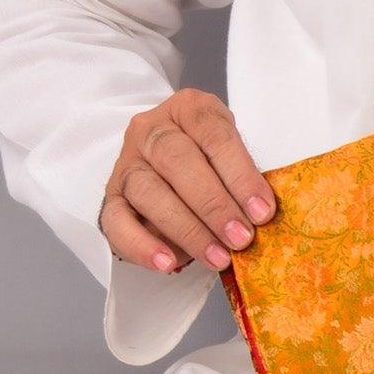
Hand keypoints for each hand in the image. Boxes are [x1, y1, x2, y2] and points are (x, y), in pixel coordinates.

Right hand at [98, 88, 275, 273]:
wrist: (167, 169)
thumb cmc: (211, 163)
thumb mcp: (231, 156)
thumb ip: (242, 178)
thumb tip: (261, 218)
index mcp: (188, 110)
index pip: (214, 135)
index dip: (240, 175)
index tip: (262, 212)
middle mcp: (151, 130)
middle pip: (177, 161)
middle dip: (214, 205)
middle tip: (241, 238)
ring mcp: (127, 162)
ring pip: (148, 191)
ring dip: (187, 229)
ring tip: (218, 257)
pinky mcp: (111, 197)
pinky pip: (116, 221)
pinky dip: (141, 245)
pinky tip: (168, 263)